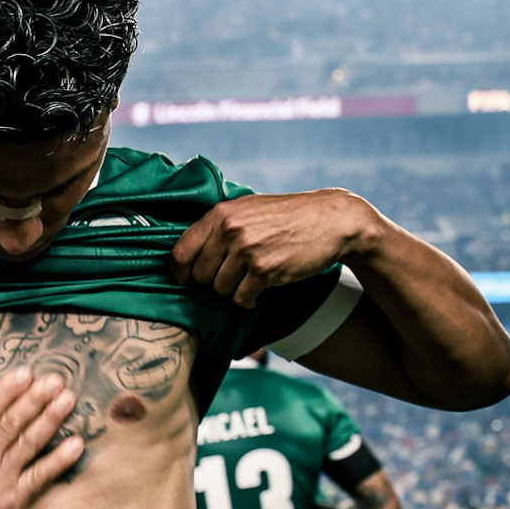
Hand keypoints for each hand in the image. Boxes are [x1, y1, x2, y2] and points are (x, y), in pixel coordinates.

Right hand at [0, 367, 82, 508]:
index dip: (6, 391)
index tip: (25, 373)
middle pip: (12, 423)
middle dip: (35, 399)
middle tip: (55, 379)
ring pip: (29, 444)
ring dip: (50, 420)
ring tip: (68, 399)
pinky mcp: (13, 501)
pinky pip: (40, 477)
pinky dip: (59, 460)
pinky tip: (76, 445)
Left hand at [170, 189, 377, 307]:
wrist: (330, 220)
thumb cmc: (285, 216)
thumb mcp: (247, 209)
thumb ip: (217, 227)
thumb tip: (184, 258)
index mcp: (220, 214)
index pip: (180, 253)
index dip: (179, 273)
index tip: (185, 281)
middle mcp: (230, 231)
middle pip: (200, 276)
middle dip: (213, 281)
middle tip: (233, 274)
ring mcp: (248, 251)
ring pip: (220, 289)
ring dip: (233, 290)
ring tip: (251, 276)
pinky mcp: (266, 270)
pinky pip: (241, 298)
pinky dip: (248, 299)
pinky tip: (261, 287)